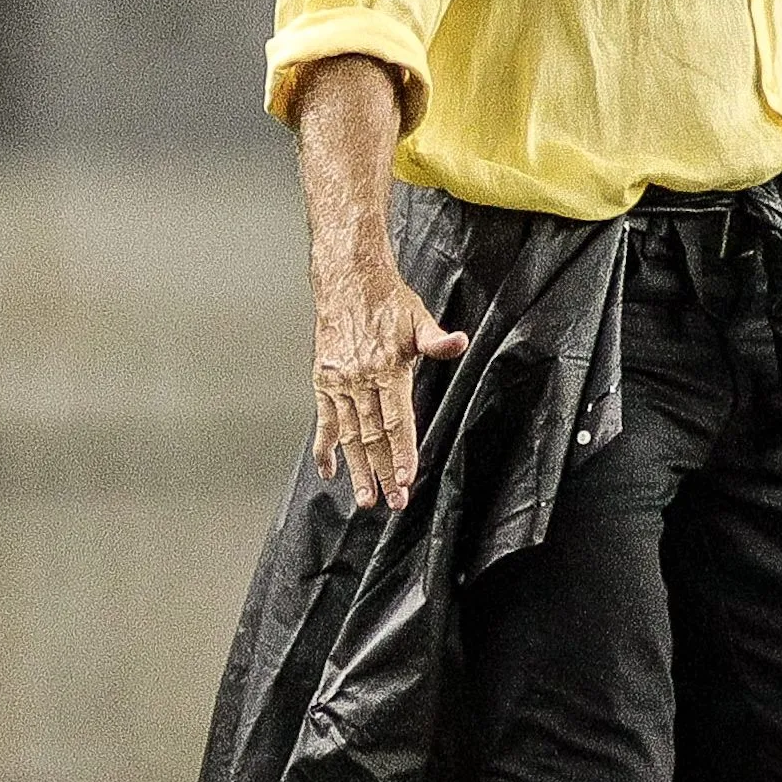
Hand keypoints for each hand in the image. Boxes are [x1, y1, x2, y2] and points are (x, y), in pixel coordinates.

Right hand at [311, 271, 468, 510]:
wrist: (347, 280)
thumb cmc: (387, 301)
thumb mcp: (418, 317)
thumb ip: (436, 340)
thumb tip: (458, 342)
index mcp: (386, 369)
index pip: (396, 420)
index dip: (402, 451)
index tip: (407, 478)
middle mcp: (359, 380)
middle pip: (373, 436)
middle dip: (385, 471)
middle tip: (394, 501)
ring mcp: (338, 383)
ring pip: (349, 436)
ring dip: (358, 470)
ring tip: (366, 499)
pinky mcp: (323, 382)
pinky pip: (324, 422)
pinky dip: (325, 449)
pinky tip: (329, 472)